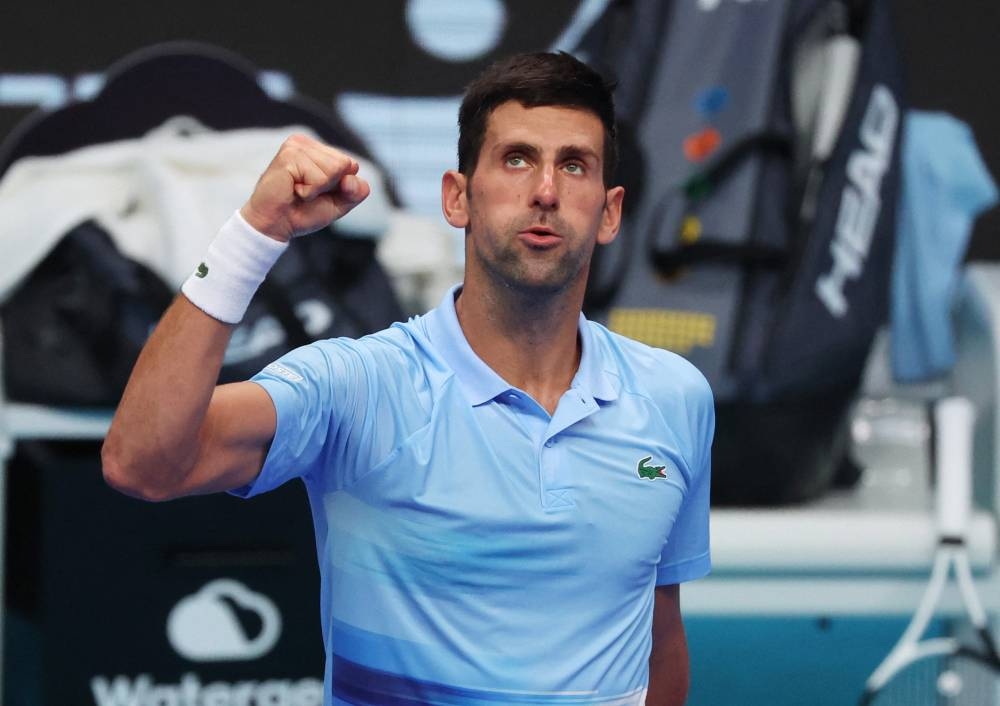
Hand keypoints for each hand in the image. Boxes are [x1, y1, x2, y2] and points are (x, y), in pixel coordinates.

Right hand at [240, 133, 370, 241]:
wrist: (275, 225)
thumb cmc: (303, 212)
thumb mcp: (338, 203)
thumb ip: (355, 191)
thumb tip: (351, 178)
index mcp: (317, 150)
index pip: (350, 164)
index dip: (339, 187)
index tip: (317, 192)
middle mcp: (306, 143)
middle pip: (344, 165)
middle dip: (329, 187)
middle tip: (305, 192)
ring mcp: (296, 147)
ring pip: (333, 170)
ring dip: (317, 190)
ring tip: (298, 190)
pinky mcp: (289, 156)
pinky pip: (319, 178)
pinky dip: (309, 192)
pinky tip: (292, 189)